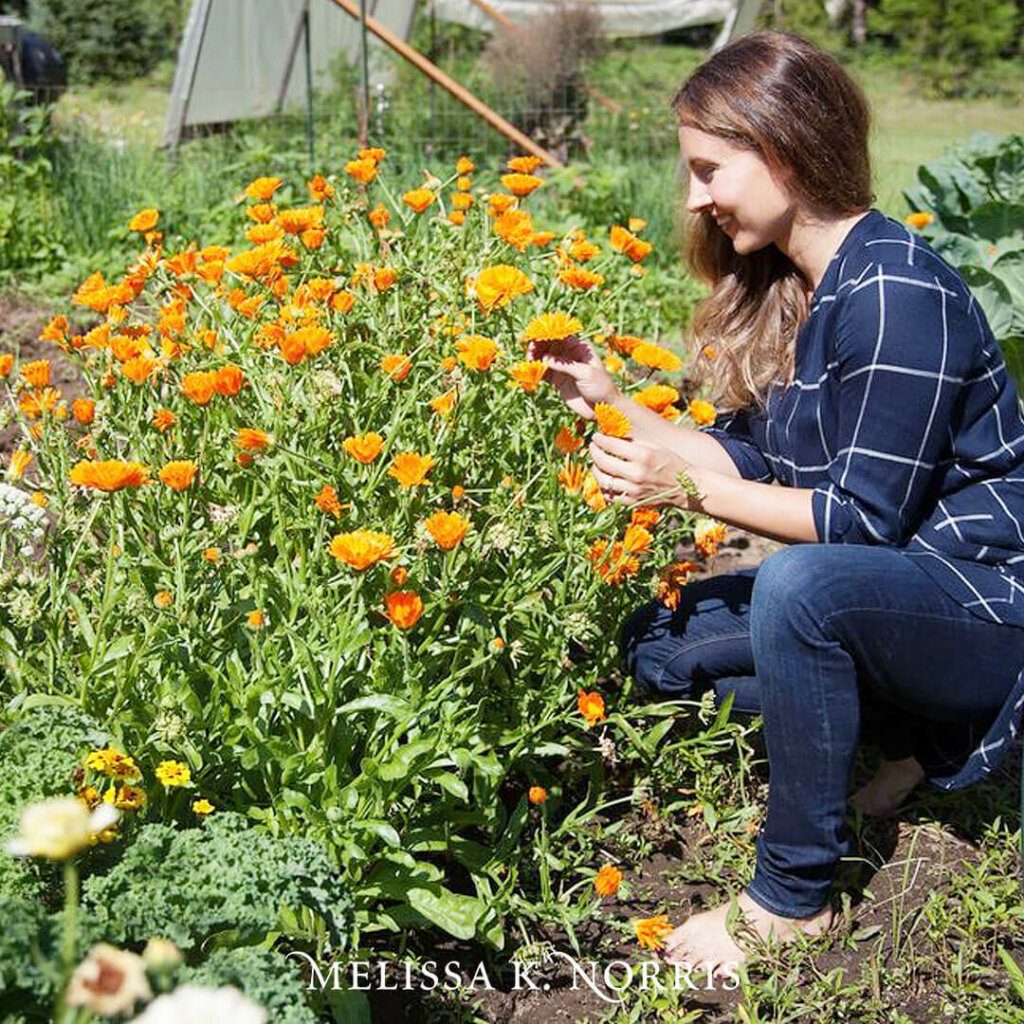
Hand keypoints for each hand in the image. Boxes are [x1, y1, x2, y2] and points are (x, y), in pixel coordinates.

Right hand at [527, 336, 619, 420]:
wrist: (603, 408)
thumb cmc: (600, 387)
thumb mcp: (585, 373)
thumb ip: (566, 365)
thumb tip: (545, 357)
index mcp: (580, 349)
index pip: (561, 338)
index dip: (548, 336)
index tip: (535, 337)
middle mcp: (570, 356)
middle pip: (550, 347)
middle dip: (539, 347)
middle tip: (530, 351)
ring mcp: (563, 369)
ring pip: (545, 359)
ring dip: (535, 359)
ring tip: (529, 361)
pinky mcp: (558, 382)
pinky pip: (544, 374)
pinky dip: (537, 372)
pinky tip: (531, 372)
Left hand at [588, 432, 704, 507]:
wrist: (685, 487)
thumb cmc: (670, 463)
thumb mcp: (655, 446)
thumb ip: (633, 443)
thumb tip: (611, 437)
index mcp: (643, 456)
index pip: (612, 445)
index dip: (600, 440)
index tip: (596, 437)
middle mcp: (636, 474)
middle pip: (603, 462)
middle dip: (594, 452)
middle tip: (593, 448)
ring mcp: (633, 490)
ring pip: (602, 480)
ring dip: (595, 469)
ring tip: (596, 463)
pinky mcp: (632, 502)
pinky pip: (609, 495)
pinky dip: (603, 486)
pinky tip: (604, 478)